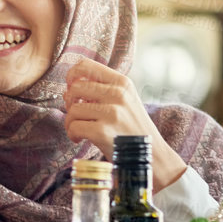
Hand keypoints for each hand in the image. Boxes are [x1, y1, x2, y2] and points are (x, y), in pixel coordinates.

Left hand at [63, 59, 187, 187]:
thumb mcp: (127, 101)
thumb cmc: (134, 129)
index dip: (72, 76)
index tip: (73, 89)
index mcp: (122, 83)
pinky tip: (80, 139)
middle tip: (77, 114)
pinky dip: (72, 134)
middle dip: (69, 101)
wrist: (152, 156)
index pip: (86, 65)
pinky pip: (73, 126)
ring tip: (80, 130)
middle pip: (75, 87)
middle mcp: (118, 94)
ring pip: (72, 109)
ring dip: (71, 122)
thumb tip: (71, 86)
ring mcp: (111, 113)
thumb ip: (105, 90)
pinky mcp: (102, 131)